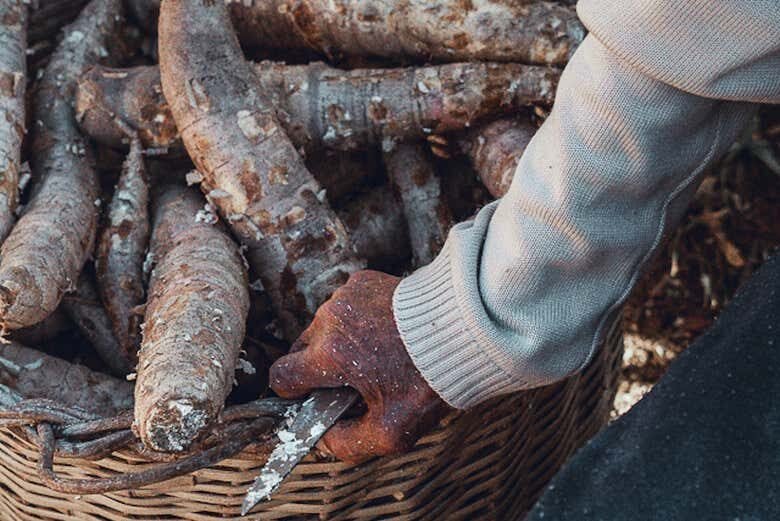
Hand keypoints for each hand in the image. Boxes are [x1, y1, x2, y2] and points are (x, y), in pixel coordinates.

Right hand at [269, 270, 451, 462]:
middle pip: (301, 350)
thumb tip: (323, 439)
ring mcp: (345, 296)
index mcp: (330, 354)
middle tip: (352, 381)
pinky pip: (343, 306)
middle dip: (317, 369)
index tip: (313, 396)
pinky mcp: (361, 281)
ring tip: (374, 355)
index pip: (282, 375)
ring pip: (322, 327)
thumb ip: (346, 444)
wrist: (464, 331)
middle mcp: (330, 320)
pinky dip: (355, 320)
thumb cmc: (428, 380)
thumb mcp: (390, 432)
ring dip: (337, 342)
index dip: (293, 392)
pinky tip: (383, 332)